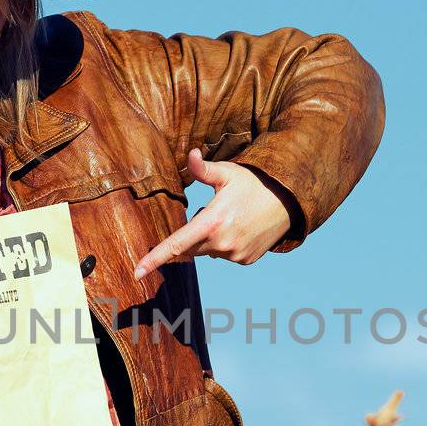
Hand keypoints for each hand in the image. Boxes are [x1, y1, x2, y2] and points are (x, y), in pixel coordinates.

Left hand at [133, 149, 293, 279]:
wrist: (289, 201)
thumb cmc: (254, 183)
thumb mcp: (228, 173)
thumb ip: (203, 169)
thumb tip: (189, 153)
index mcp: (212, 222)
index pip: (176, 244)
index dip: (154, 259)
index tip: (136, 273)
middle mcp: (222, 243)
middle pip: (190, 247)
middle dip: (195, 232)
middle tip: (215, 210)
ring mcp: (235, 254)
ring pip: (208, 251)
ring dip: (210, 238)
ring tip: (232, 217)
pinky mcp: (246, 260)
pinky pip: (225, 255)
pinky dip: (227, 244)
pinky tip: (242, 228)